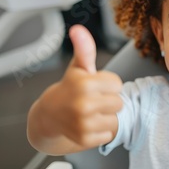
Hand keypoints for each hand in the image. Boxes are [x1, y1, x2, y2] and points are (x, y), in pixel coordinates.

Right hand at [36, 24, 122, 148]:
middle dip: (108, 100)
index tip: (95, 86)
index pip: (118, 84)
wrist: (49, 116)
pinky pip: (108, 134)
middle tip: (92, 100)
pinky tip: (87, 124)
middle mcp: (84, 104)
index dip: (108, 84)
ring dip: (105, 116)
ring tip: (90, 112)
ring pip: (115, 119)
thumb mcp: (78, 67)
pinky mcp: (85, 139)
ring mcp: (84, 124)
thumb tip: (78, 29)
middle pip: (119, 102)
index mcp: (85, 84)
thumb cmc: (69, 89)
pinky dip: (100, 131)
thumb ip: (84, 48)